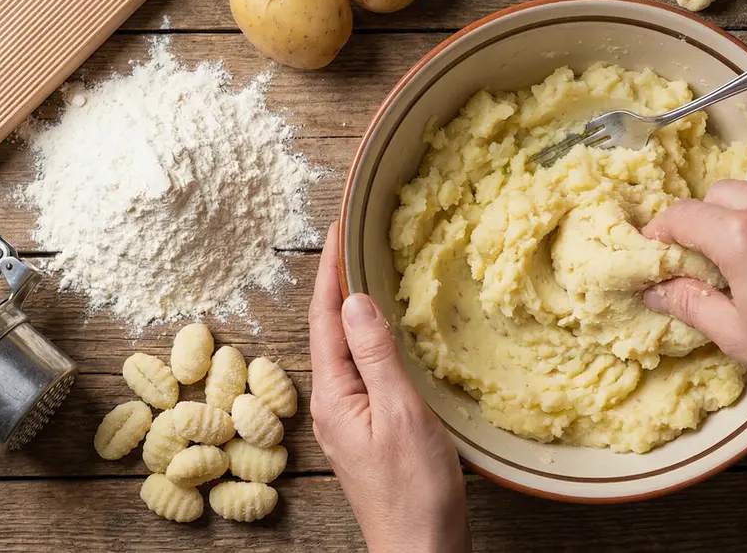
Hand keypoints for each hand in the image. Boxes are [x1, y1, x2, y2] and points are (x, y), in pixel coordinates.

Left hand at [308, 224, 469, 551]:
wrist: (421, 550)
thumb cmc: (414, 489)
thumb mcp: (400, 414)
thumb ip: (375, 355)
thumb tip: (354, 299)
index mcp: (334, 394)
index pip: (325, 316)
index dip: (331, 268)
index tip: (339, 225)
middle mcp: (332, 403)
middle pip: (329, 328)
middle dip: (338, 280)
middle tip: (353, 236)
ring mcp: (348, 418)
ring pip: (345, 349)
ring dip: (352, 306)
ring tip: (366, 269)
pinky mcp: (367, 431)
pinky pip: (361, 369)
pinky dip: (369, 338)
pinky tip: (385, 332)